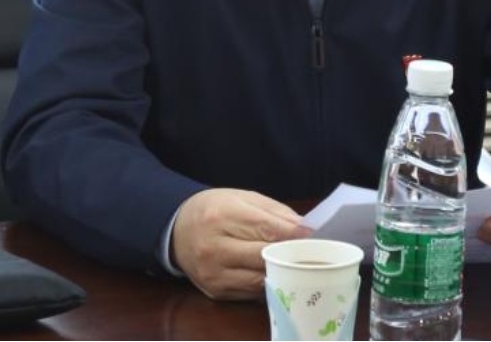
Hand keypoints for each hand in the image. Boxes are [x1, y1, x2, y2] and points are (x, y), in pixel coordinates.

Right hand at [170, 188, 310, 299]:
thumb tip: (305, 228)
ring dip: (281, 271)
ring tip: (296, 262)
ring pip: (260, 278)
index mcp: (222, 216)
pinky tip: (275, 272)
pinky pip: (251, 291)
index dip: (294, 234)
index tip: (314, 236)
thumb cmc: (214, 209)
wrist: (176, 230)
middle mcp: (214, 247)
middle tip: (311, 251)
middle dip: (291, 254)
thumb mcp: (242, 198)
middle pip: (265, 256)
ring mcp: (214, 273)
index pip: (267, 228)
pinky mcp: (215, 291)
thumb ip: (274, 212)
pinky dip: (266, 282)